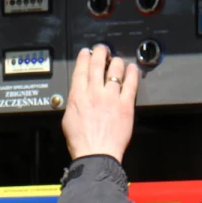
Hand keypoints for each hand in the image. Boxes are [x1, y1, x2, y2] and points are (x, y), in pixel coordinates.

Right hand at [62, 44, 138, 162]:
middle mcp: (94, 93)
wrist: (96, 154)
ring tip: (117, 59)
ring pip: (115, 71)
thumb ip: (75, 104)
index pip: (81, 69)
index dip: (84, 57)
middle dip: (100, 53)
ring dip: (116, 62)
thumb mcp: (68, 119)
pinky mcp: (125, 105)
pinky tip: (132, 68)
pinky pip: (130, 84)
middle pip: (98, 65)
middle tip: (103, 48)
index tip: (87, 52)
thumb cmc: (81, 142)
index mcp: (78, 96)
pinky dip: (131, 74)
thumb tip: (77, 98)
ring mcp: (111, 98)